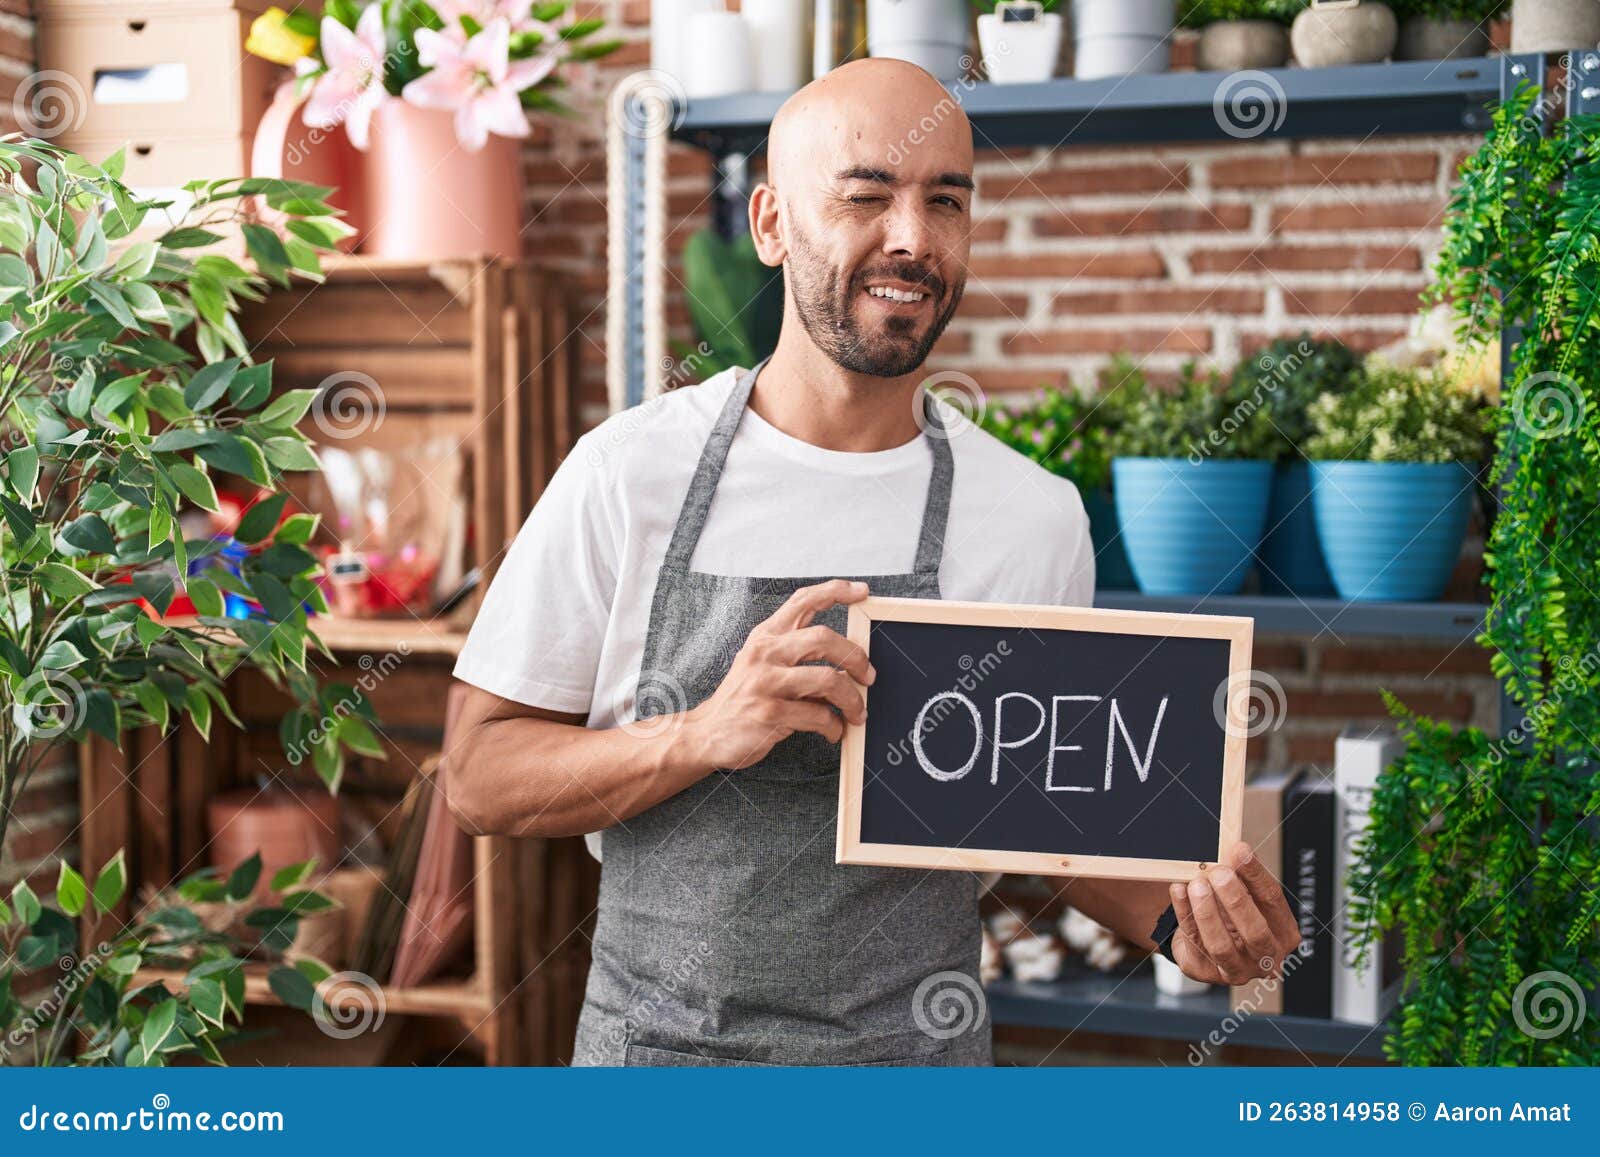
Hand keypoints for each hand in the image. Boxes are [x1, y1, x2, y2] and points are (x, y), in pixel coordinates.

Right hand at [683, 579, 875, 769]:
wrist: (707, 733)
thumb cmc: (744, 697)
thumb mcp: (763, 664)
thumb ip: (798, 655)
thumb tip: (849, 662)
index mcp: (766, 636)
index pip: (803, 600)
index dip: (836, 591)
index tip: (863, 592)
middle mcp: (765, 653)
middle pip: (823, 638)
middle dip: (856, 657)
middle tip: (869, 676)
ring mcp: (765, 682)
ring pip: (828, 679)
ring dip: (852, 699)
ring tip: (858, 713)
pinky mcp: (769, 713)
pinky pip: (818, 715)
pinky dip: (834, 726)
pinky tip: (834, 731)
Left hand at [1168, 841, 1301, 984]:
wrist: (1208, 940)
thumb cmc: (1233, 914)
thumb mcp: (1244, 894)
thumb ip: (1242, 877)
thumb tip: (1234, 852)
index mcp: (1283, 934)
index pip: (1273, 902)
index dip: (1256, 875)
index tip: (1240, 851)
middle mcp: (1265, 958)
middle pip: (1255, 933)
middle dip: (1236, 900)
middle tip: (1219, 873)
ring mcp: (1236, 971)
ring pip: (1221, 946)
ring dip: (1207, 912)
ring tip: (1196, 884)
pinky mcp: (1204, 972)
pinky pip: (1193, 943)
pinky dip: (1184, 914)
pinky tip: (1179, 891)